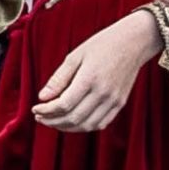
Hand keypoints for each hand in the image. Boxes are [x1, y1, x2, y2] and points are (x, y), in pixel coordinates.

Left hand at [33, 7, 160, 132]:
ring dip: (66, 127)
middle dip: (52, 122)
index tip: (35, 108)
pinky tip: (72, 121)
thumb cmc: (102, 44)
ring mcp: (114, 100)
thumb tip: (42, 97)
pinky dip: (84, 126)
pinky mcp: (120, 104)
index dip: (46, 111)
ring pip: (87, 125)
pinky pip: (101, 123)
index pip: (64, 105)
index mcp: (89, 78)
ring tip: (53, 121)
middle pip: (74, 118)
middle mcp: (103, 93)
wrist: (133, 42)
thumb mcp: (75, 55)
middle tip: (40, 117)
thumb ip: (59, 78)